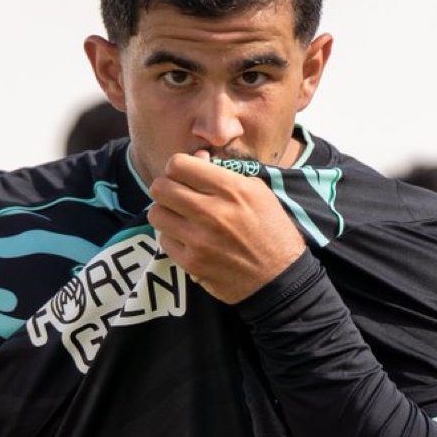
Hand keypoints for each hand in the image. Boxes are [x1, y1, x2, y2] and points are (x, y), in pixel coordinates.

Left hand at [147, 151, 305, 303]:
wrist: (280, 278)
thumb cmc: (271, 230)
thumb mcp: (259, 192)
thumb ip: (225, 172)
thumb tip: (197, 158)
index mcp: (232, 189)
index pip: (178, 164)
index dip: (177, 166)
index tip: (183, 174)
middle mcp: (213, 212)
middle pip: (160, 187)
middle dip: (166, 187)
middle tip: (176, 194)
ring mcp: (200, 240)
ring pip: (156, 214)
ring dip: (166, 212)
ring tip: (180, 216)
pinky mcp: (192, 264)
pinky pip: (164, 240)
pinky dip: (173, 236)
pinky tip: (188, 238)